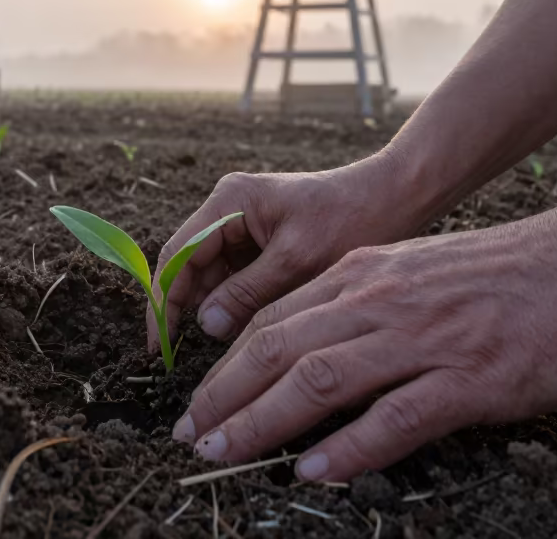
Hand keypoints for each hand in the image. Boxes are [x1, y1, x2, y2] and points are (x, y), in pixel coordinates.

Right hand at [147, 153, 420, 351]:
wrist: (397, 196)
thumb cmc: (353, 218)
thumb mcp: (299, 260)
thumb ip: (248, 292)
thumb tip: (205, 326)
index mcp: (230, 201)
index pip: (178, 254)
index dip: (163, 302)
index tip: (159, 346)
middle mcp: (228, 209)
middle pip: (188, 265)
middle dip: (183, 310)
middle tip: (178, 359)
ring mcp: (243, 225)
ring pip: (209, 276)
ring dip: (210, 311)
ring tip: (215, 353)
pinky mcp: (261, 241)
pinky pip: (233, 278)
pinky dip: (233, 305)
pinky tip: (240, 335)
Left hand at [172, 200, 556, 480]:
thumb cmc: (510, 272)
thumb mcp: (418, 271)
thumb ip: (367, 304)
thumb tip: (321, 352)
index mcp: (365, 274)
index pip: (274, 320)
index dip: (227, 365)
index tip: (199, 401)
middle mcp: (380, 301)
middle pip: (277, 348)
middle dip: (223, 395)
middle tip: (189, 435)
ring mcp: (423, 338)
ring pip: (317, 380)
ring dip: (261, 421)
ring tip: (222, 454)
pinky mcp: (470, 377)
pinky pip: (394, 417)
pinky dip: (348, 448)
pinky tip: (314, 473)